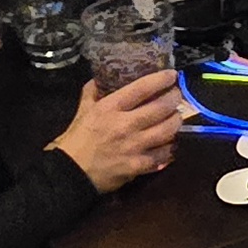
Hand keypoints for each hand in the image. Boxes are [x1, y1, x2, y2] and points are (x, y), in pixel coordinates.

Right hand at [50, 68, 183, 192]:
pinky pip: (163, 154)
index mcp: (110, 108)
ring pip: (168, 130)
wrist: (70, 173)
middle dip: (174, 98)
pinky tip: (169, 142)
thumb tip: (102, 77)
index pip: (142, 88)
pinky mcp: (138, 165)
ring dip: (176, 121)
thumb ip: (93, 92)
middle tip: (176, 96)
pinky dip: (169, 147)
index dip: (161, 79)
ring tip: (175, 117)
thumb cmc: (77, 139)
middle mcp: (125, 125)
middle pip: (161, 108)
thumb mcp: (83, 110)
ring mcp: (134, 146)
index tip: (172, 75)